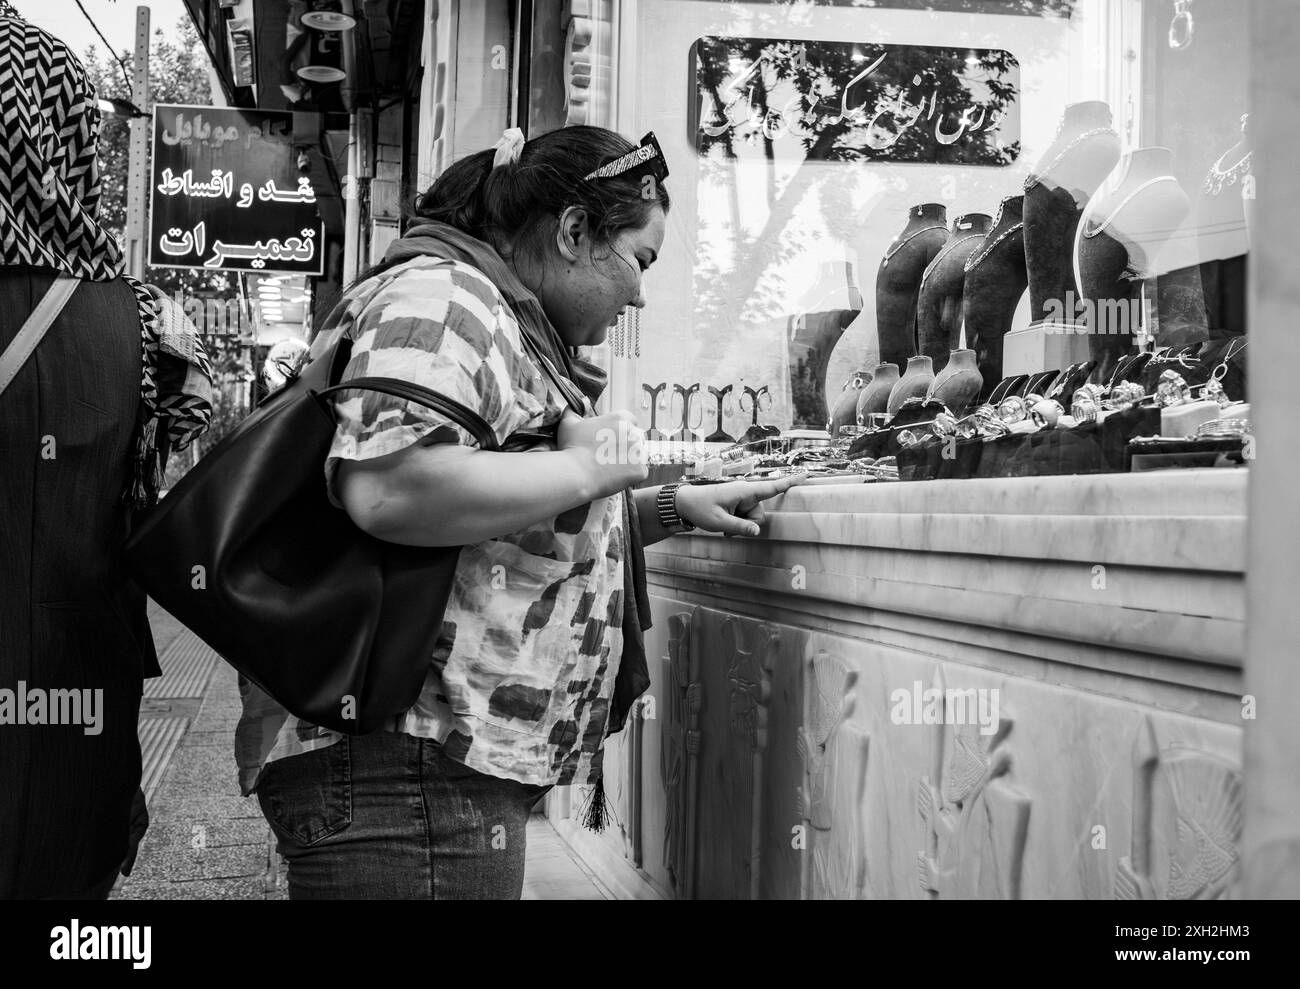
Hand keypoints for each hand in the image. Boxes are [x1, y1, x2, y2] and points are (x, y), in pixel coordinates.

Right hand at [558, 409, 647, 496]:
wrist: (576, 474)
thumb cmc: (572, 448)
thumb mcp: (569, 423)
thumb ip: (574, 410)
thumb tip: (577, 404)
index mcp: (621, 418)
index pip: (630, 421)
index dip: (620, 431)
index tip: (610, 439)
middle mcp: (634, 432)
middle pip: (637, 437)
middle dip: (627, 444)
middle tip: (609, 454)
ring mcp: (640, 452)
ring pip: (640, 454)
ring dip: (630, 459)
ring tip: (612, 466)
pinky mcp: (641, 470)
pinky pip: (640, 472)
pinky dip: (631, 475)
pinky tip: (616, 476)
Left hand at [675, 473, 806, 535]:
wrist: (684, 503)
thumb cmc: (700, 509)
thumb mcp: (719, 522)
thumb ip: (740, 528)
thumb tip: (757, 532)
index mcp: (744, 491)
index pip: (772, 487)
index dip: (790, 482)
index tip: (807, 474)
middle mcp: (745, 493)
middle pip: (759, 515)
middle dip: (748, 525)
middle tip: (727, 527)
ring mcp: (741, 499)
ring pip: (752, 519)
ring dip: (740, 525)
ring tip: (723, 524)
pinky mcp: (737, 504)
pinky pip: (745, 518)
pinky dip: (737, 524)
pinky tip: (724, 524)